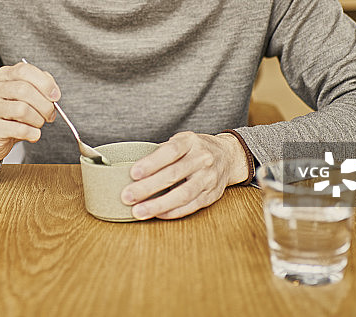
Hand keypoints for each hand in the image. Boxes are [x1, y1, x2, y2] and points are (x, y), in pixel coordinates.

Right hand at [0, 61, 59, 162]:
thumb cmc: (11, 116)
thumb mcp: (26, 97)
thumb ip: (39, 87)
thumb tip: (52, 92)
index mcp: (2, 76)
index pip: (24, 70)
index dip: (44, 83)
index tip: (55, 96)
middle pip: (24, 89)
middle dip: (44, 104)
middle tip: (50, 115)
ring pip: (22, 109)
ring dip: (38, 120)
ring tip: (38, 124)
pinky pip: (19, 129)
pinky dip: (32, 133)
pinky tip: (33, 134)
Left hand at [120, 132, 248, 219]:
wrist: (228, 156)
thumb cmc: (194, 149)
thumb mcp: (181, 141)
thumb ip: (161, 153)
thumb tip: (129, 168)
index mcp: (191, 141)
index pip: (170, 151)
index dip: (151, 163)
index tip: (133, 173)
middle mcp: (202, 158)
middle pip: (174, 174)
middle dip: (148, 187)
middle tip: (127, 196)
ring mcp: (209, 177)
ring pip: (183, 194)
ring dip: (159, 204)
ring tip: (139, 211)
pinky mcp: (212, 194)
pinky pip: (191, 205)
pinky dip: (173, 212)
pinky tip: (157, 214)